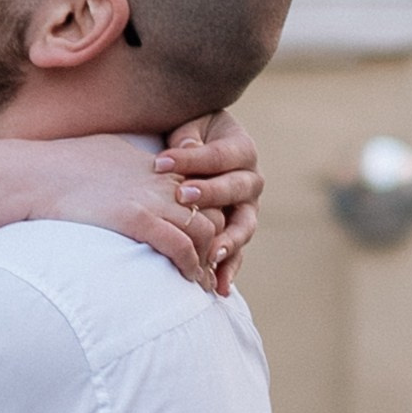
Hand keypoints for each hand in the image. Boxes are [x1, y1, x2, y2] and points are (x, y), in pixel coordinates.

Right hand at [22, 133, 224, 283]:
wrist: (34, 175)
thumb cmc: (60, 165)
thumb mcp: (107, 152)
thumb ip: (129, 163)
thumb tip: (128, 174)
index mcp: (157, 166)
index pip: (204, 192)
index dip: (209, 218)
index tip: (206, 241)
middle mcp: (161, 180)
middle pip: (212, 211)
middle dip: (217, 241)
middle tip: (212, 267)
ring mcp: (151, 199)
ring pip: (205, 232)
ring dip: (207, 259)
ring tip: (202, 281)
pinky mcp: (137, 219)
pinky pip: (180, 247)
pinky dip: (191, 266)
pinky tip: (189, 279)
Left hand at [163, 112, 261, 293]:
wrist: (200, 148)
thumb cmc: (190, 134)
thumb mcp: (190, 125)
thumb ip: (189, 137)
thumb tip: (188, 147)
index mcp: (242, 149)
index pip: (220, 156)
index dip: (191, 159)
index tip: (160, 162)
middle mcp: (251, 180)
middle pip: (236, 189)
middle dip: (210, 194)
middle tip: (183, 196)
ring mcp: (247, 209)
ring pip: (244, 225)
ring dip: (228, 239)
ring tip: (210, 252)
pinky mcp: (238, 231)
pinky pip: (238, 251)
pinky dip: (229, 268)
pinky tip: (219, 287)